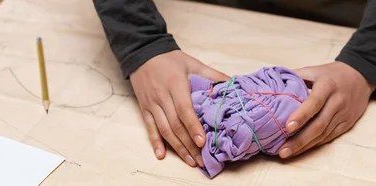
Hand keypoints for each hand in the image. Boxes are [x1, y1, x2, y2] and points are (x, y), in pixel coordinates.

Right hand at [130, 50, 229, 166]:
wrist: (143, 53)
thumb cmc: (170, 59)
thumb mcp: (193, 63)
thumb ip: (212, 75)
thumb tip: (233, 84)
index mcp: (176, 85)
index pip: (184, 110)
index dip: (193, 126)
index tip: (202, 142)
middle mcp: (162, 97)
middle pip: (175, 125)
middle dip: (188, 144)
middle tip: (201, 159)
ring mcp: (151, 104)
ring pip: (164, 130)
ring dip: (177, 147)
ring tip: (189, 160)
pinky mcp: (144, 108)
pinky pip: (149, 127)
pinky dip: (155, 142)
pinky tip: (161, 155)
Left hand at [278, 62, 375, 158]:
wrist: (360, 76)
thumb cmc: (331, 74)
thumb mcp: (313, 70)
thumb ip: (294, 77)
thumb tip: (270, 86)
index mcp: (327, 85)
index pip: (314, 102)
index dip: (301, 115)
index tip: (287, 127)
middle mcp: (337, 101)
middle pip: (319, 125)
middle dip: (299, 140)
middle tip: (282, 150)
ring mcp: (344, 114)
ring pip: (324, 135)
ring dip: (305, 146)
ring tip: (286, 153)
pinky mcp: (347, 124)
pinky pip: (329, 137)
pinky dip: (314, 145)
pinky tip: (300, 150)